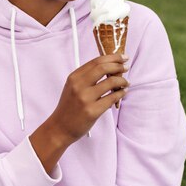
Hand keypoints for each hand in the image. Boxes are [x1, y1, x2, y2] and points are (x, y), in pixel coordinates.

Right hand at [29, 54, 129, 173]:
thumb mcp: (72, 87)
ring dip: (122, 81)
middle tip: (126, 67)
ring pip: (110, 82)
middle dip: (118, 66)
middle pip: (103, 68)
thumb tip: (110, 67)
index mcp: (74, 77)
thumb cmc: (69, 107)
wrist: (60, 127)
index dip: (112, 58)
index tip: (122, 58)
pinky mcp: (92, 111)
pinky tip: (122, 93)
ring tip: (126, 83)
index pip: (96, 61)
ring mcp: (85, 98)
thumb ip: (87, 77)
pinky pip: (112, 98)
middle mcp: (78, 85)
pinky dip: (120, 94)